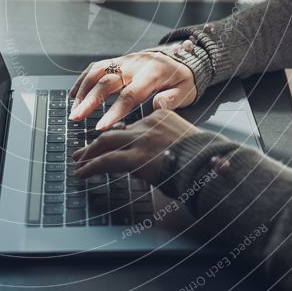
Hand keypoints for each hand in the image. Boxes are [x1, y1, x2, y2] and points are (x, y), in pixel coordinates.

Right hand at [69, 47, 196, 129]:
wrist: (181, 56)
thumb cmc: (183, 77)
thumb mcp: (187, 90)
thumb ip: (173, 99)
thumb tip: (158, 106)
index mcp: (152, 74)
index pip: (129, 94)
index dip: (114, 111)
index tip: (101, 127)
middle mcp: (135, 65)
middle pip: (107, 82)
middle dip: (89, 100)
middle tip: (76, 117)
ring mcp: (124, 61)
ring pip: (97, 72)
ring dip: (82, 90)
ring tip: (73, 109)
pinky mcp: (118, 61)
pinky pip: (96, 67)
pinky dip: (83, 79)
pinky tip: (74, 94)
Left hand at [73, 109, 199, 185]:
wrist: (211, 164)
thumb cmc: (205, 159)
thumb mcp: (186, 142)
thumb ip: (168, 144)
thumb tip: (155, 159)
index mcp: (162, 117)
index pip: (132, 126)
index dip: (117, 137)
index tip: (108, 144)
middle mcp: (149, 124)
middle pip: (115, 132)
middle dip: (96, 143)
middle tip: (83, 152)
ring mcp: (141, 140)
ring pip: (105, 143)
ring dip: (89, 154)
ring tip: (79, 163)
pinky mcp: (136, 157)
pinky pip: (106, 161)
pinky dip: (91, 167)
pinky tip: (82, 173)